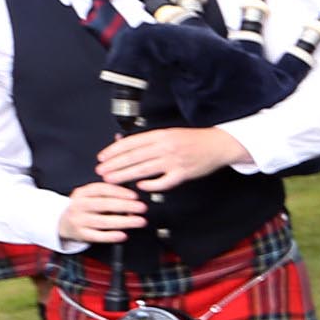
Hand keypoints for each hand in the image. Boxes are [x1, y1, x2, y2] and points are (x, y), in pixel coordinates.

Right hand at [56, 180, 148, 243]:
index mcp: (83, 193)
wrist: (61, 222)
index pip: (101, 189)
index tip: (134, 196)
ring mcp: (78, 220)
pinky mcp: (80, 234)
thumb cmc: (84, 207)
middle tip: (142, 208)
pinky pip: (97, 236)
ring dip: (123, 221)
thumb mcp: (91, 196)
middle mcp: (79, 205)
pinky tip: (123, 235)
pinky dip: (111, 236)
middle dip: (125, 206)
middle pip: (103, 204)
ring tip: (139, 221)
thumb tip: (132, 200)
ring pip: (102, 221)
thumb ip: (108, 195)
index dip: (119, 192)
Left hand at [96, 126, 248, 190]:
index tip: (102, 157)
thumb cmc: (193, 140)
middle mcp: (166, 147)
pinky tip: (140, 186)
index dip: (114, 150)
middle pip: (134, 157)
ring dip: (125, 175)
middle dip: (114, 165)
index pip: (131, 143)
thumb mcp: (169, 133)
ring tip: (111, 179)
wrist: (218, 145)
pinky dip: (150, 185)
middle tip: (101, 171)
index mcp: (161, 135)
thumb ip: (147, 139)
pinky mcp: (183, 174)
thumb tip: (121, 141)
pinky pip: (163, 182)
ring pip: (144, 169)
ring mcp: (174, 161)